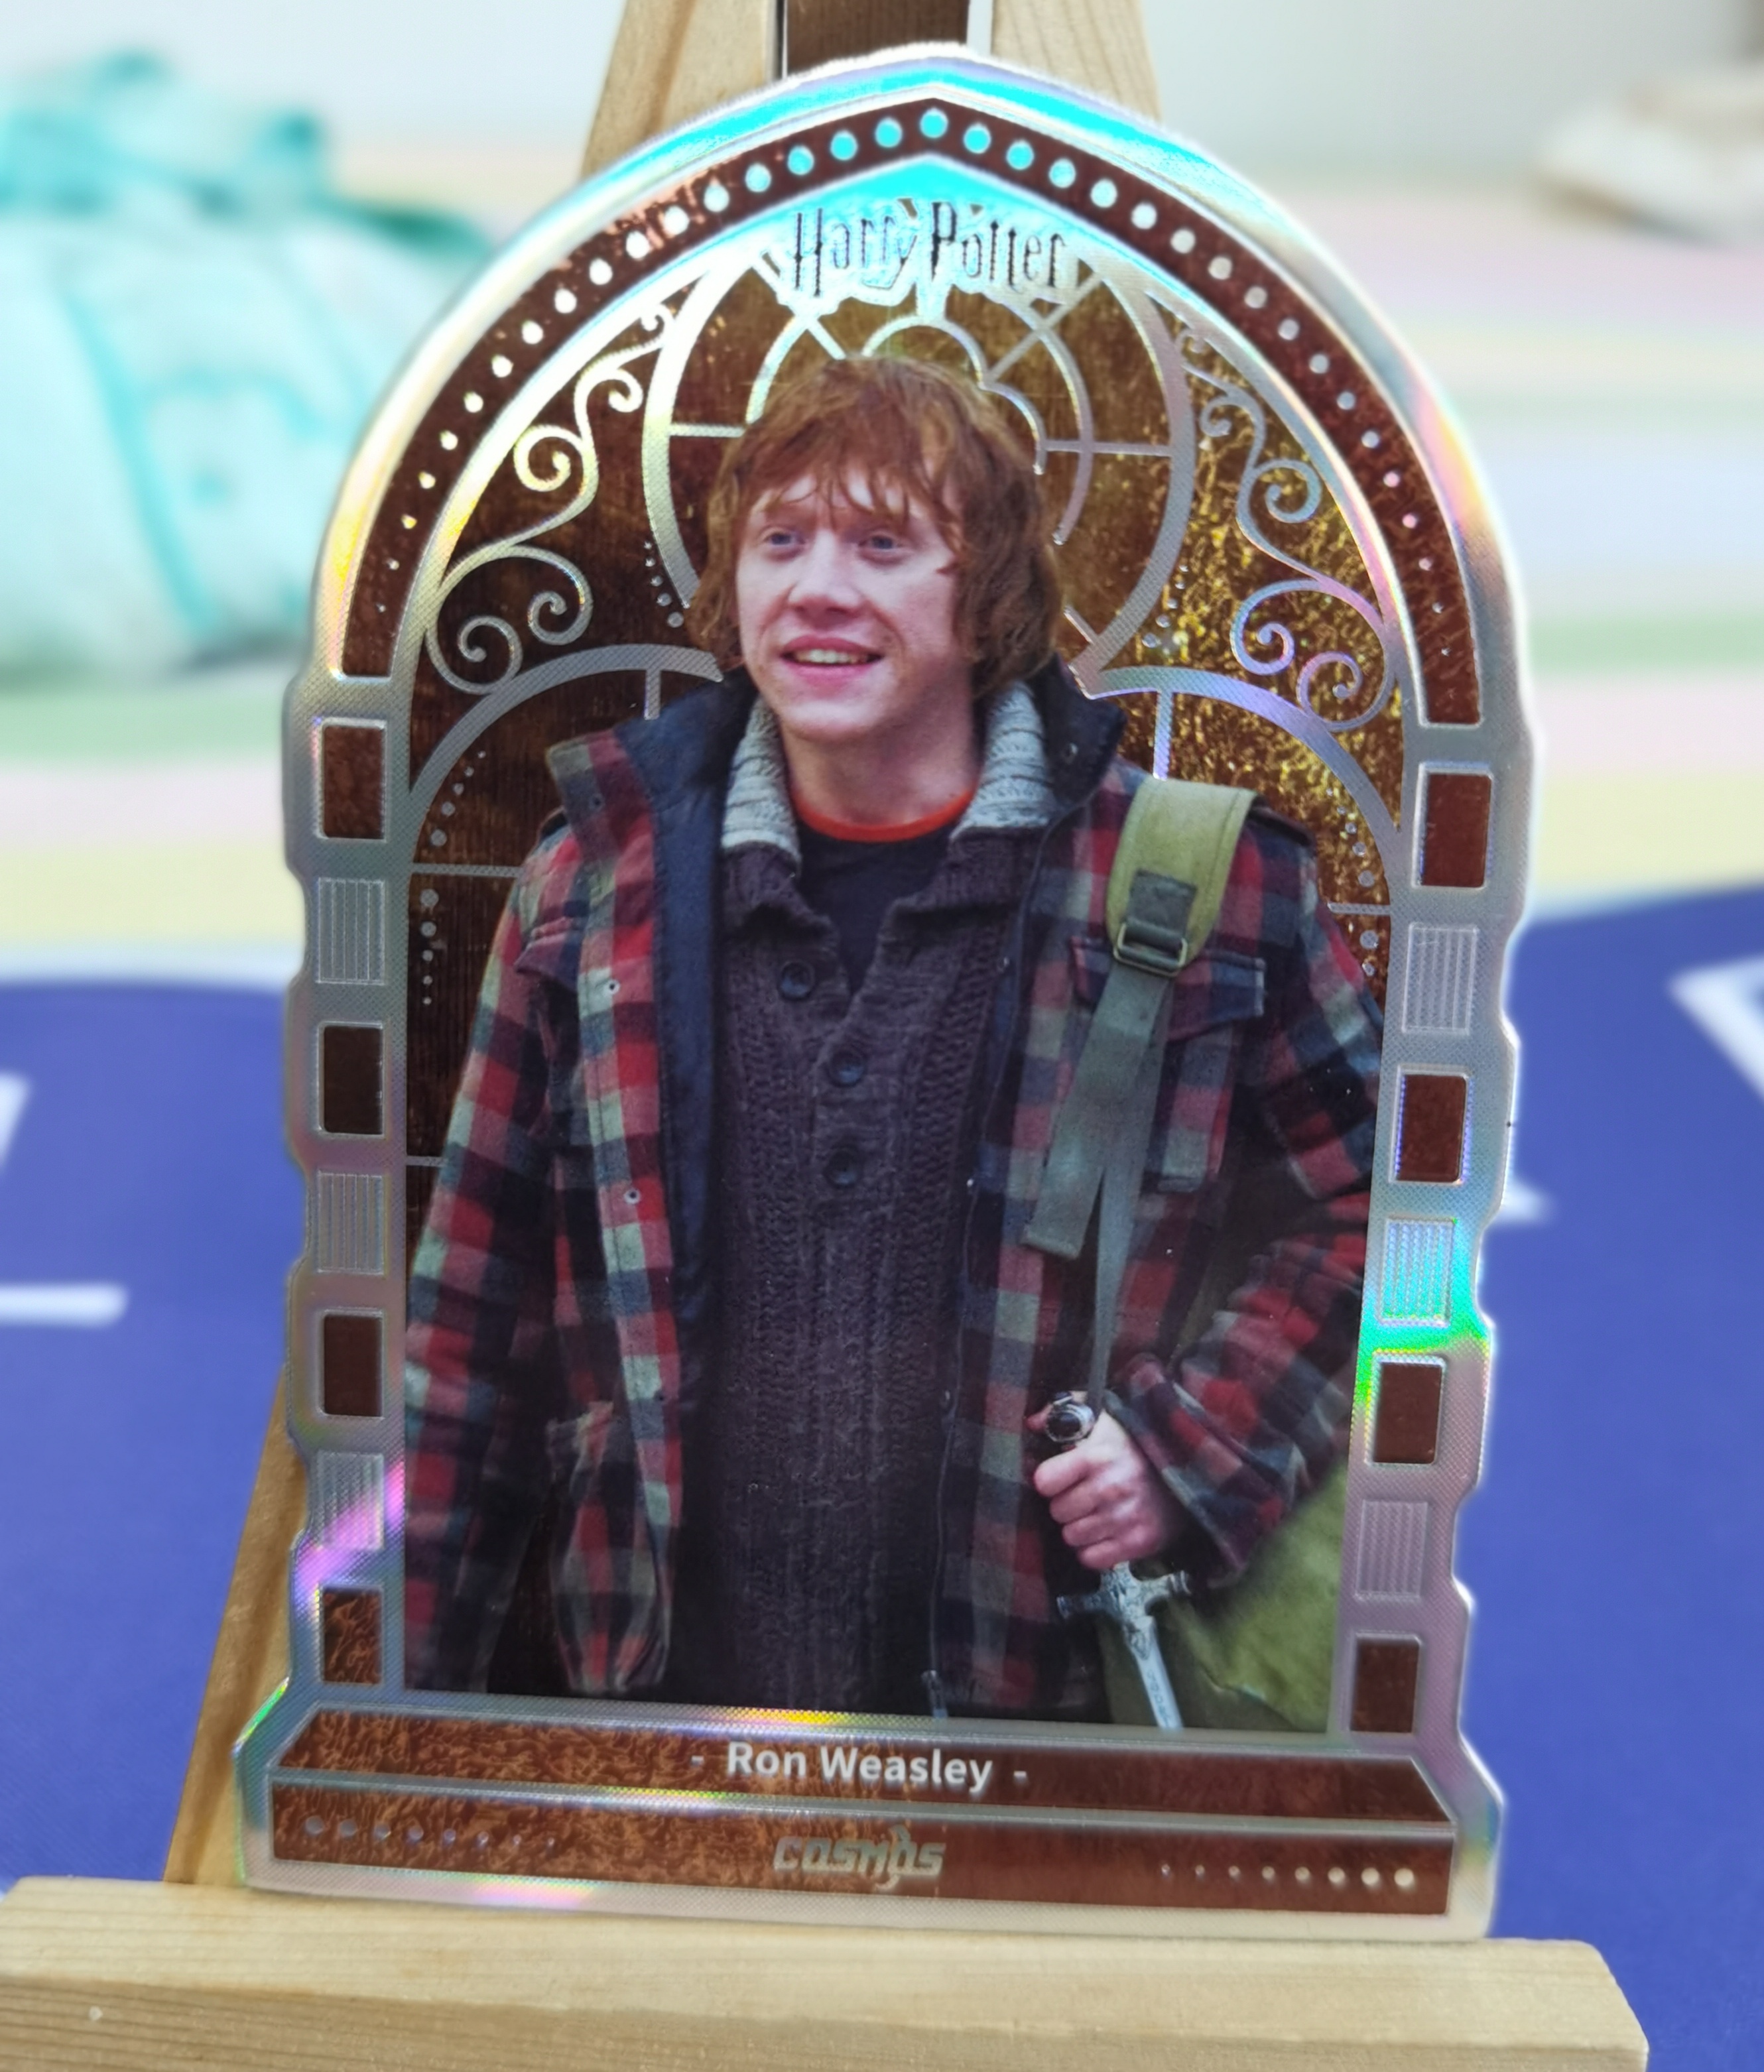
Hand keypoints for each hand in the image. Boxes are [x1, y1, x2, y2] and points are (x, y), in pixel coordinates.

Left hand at [1029, 1408, 1184, 1569]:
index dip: (1048, 1480)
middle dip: (1065, 1504)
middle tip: (1083, 1495)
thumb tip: (1031, 1422)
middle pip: (1057, 1512)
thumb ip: (1062, 1413)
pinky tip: (1106, 1531)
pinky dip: (1094, 1549)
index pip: (1045, 1481)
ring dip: (1079, 1527)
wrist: (1186, 1467)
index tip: (1059, 1477)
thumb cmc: (1131, 1442)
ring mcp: (1127, 1517)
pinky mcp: (1141, 1542)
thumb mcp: (1099, 1416)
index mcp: (1097, 1455)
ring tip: (1096, 1512)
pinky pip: (1092, 1559)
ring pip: (1072, 1537)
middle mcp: (1111, 1487)